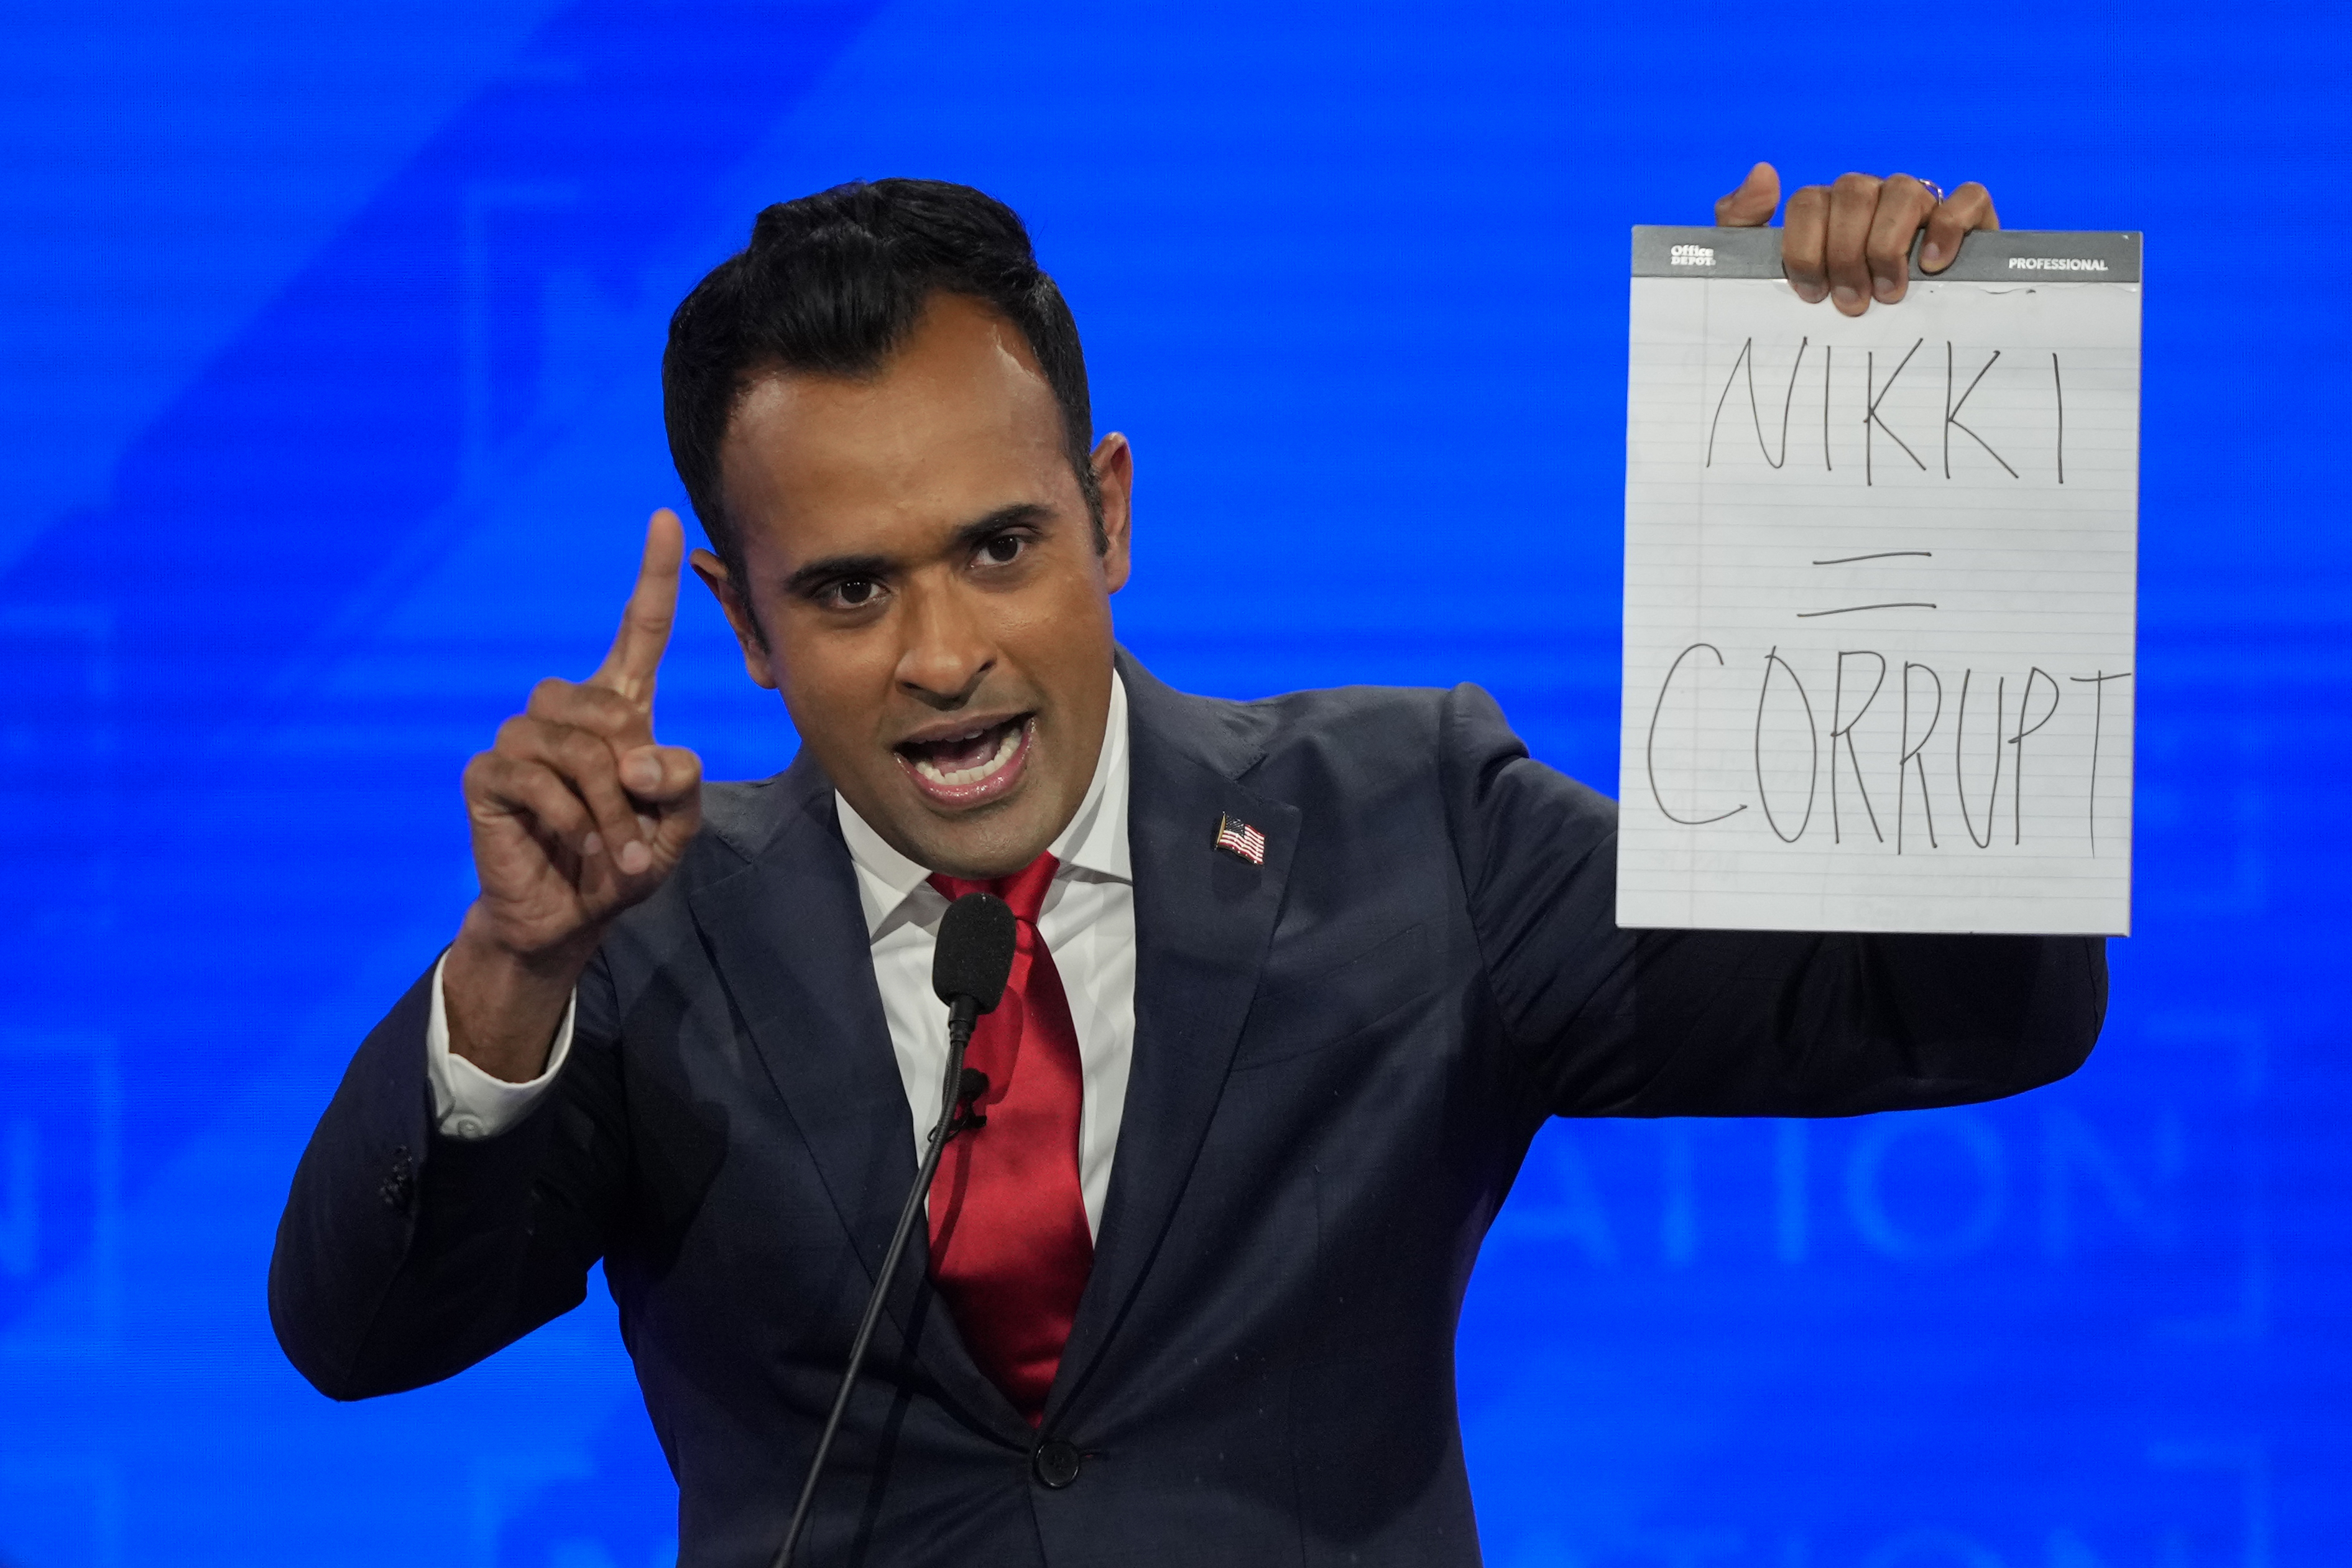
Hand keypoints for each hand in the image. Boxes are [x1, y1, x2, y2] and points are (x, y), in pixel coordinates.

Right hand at [445, 510, 703, 1078]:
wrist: (568, 917)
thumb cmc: (625, 861)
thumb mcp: (676, 825)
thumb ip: (680, 783)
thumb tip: (638, 755)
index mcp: (618, 709)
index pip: (637, 629)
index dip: (655, 576)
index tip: (667, 519)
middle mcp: (565, 712)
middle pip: (608, 710)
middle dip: (635, 782)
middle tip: (642, 837)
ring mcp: (519, 739)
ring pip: (574, 749)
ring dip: (607, 810)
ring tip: (617, 854)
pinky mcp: (486, 774)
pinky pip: (533, 778)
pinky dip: (569, 819)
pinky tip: (574, 846)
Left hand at [1715, 161, 1998, 314]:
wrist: (1887, 353)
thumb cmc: (1824, 307)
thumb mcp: (1767, 273)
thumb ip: (1742, 224)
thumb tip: (1764, 172)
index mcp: (1826, 208)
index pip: (1808, 201)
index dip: (1804, 247)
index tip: (1810, 294)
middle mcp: (1872, 197)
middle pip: (1853, 193)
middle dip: (1845, 253)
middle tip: (1850, 303)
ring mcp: (1920, 204)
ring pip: (1904, 191)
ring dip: (1888, 246)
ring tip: (1887, 295)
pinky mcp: (1968, 217)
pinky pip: (1966, 198)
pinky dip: (1949, 227)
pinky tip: (1931, 265)